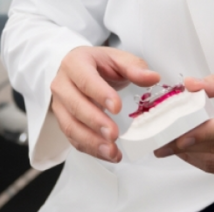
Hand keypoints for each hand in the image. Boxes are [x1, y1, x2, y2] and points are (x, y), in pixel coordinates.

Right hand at [50, 46, 159, 162]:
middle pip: (75, 105)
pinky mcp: (63, 121)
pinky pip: (73, 138)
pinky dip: (90, 149)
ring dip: (91, 142)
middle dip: (95, 122)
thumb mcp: (117, 59)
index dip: (100, 94)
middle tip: (114, 134)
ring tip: (111, 150)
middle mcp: (62, 84)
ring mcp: (60, 104)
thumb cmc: (99, 64)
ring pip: (71, 126)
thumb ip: (134, 67)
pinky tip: (107, 153)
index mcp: (75, 62)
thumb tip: (153, 77)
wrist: (81, 69)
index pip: (86, 79)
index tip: (117, 108)